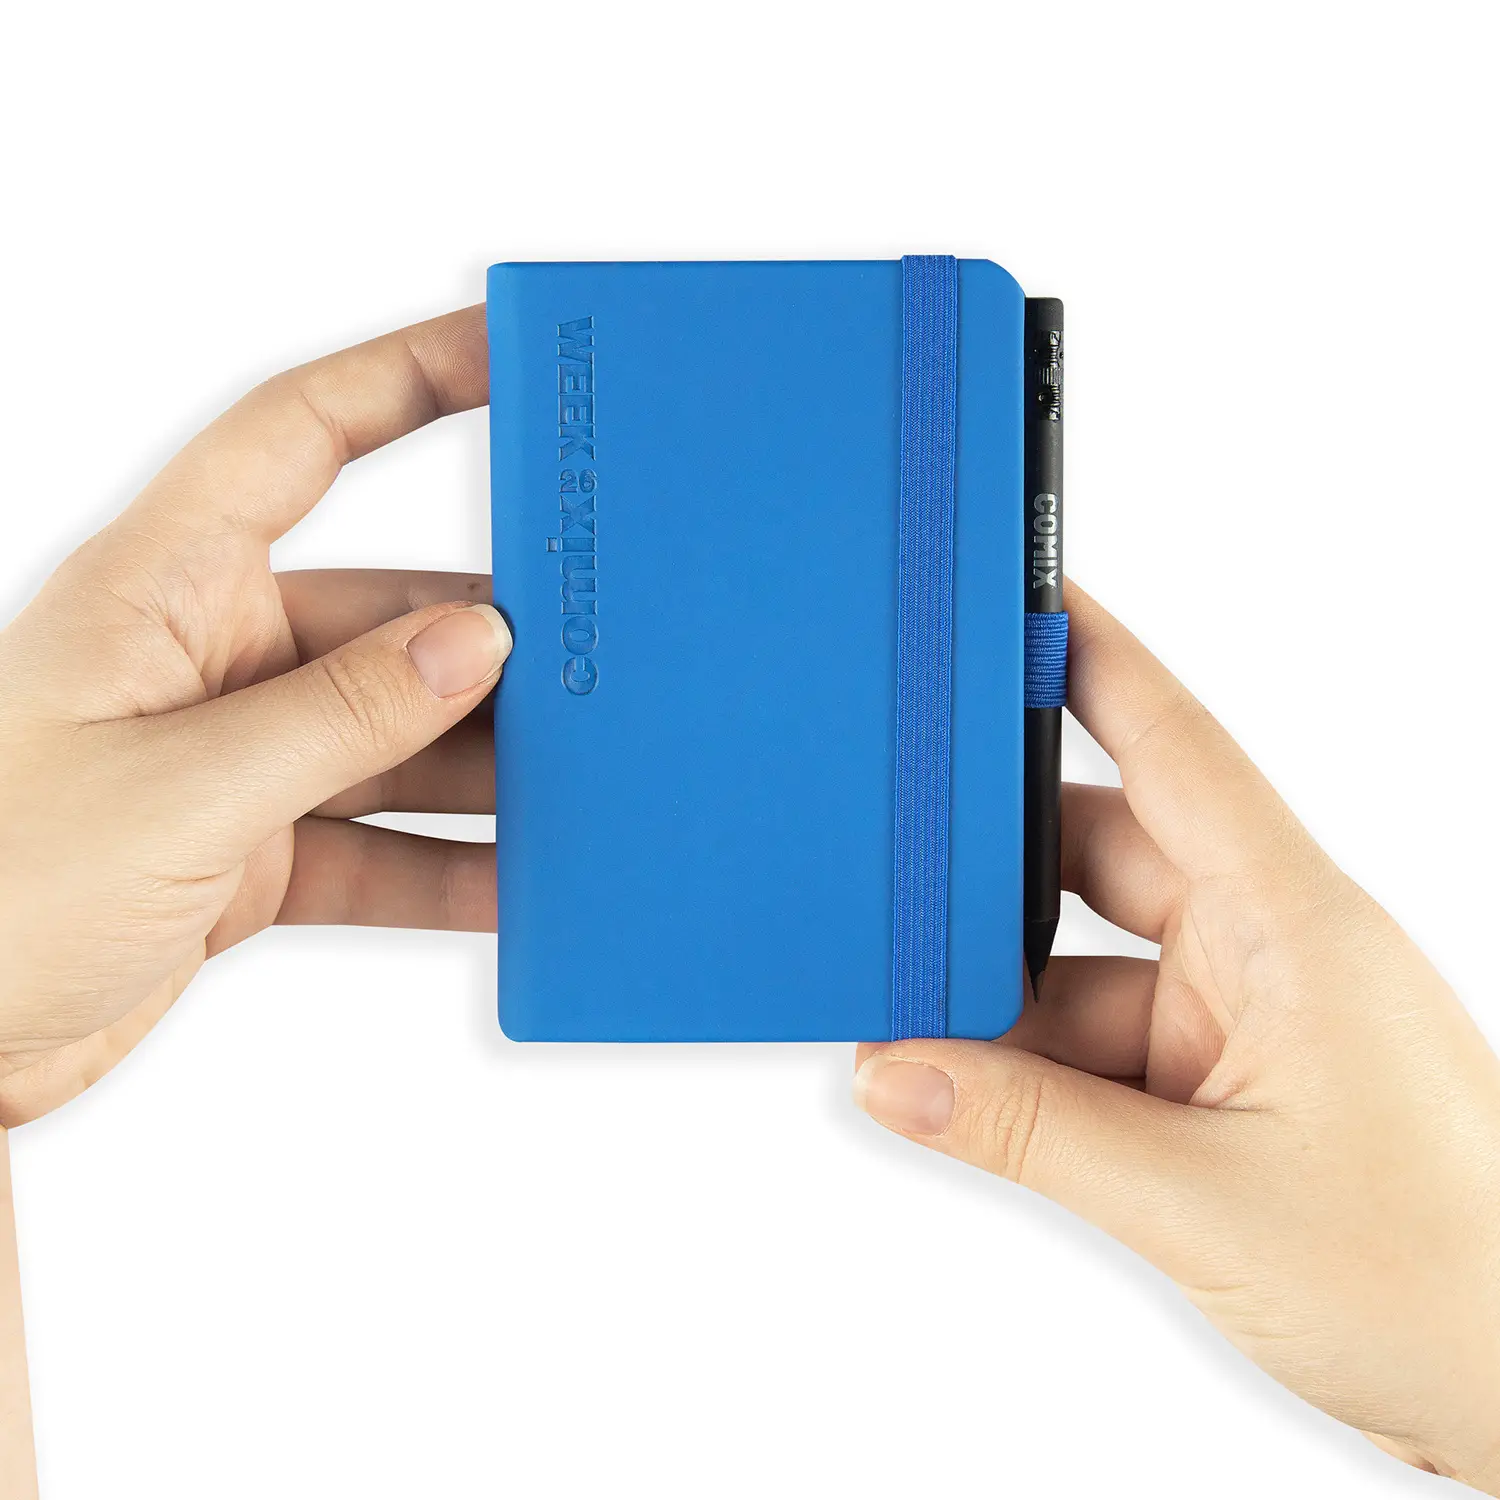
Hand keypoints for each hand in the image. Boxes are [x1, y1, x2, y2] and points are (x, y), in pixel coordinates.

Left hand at [0, 307, 506, 1125]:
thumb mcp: (179, 795)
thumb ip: (338, 718)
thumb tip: (471, 645)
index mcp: (163, 589)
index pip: (297, 436)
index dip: (404, 377)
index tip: (506, 350)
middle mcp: (208, 658)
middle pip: (385, 610)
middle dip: (490, 636)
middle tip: (593, 652)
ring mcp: (236, 759)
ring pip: (397, 735)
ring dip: (482, 766)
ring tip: (575, 781)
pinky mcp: (251, 853)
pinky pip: (380, 843)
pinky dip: (447, 867)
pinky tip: (515, 883)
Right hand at [854, 584, 1499, 1491]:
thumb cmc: (1450, 1282)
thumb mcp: (1201, 1202)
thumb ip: (1028, 1133)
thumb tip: (896, 1076)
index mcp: (1293, 924)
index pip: (1176, 748)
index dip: (1094, 662)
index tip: (1015, 600)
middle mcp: (1267, 949)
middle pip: (1099, 855)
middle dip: (995, 869)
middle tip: (898, 866)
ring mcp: (1243, 1019)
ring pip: (1082, 966)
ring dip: (1003, 1002)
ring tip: (912, 1030)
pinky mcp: (1223, 1086)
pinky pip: (1096, 1043)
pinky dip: (1028, 1067)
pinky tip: (966, 1094)